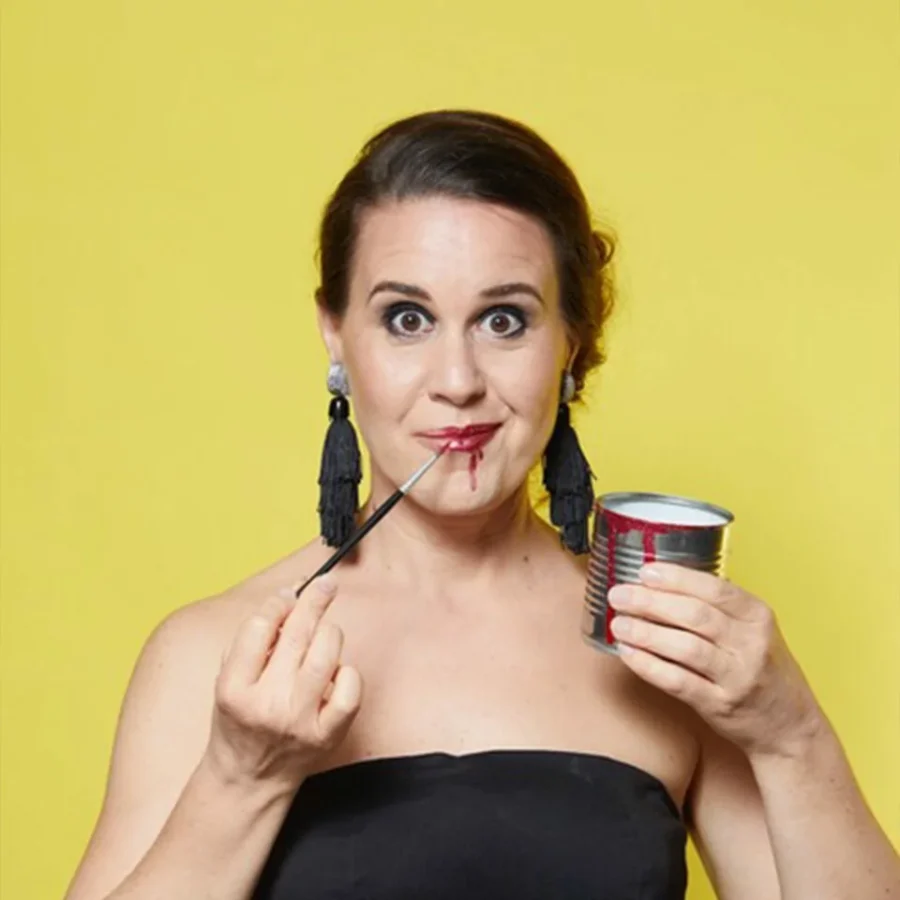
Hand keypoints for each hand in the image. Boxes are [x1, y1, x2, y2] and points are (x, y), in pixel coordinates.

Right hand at [204, 576, 362, 795]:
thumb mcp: (228, 680)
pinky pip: (350, 688)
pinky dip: (348, 671)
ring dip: (328, 634)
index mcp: (234, 689)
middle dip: (314, 600)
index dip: (277, 604)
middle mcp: (267, 704)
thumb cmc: (239, 721)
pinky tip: (335, 671)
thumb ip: (251, 642)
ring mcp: (300, 720)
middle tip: (326, 582)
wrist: (249, 781)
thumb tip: (288, 597)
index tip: (288, 594)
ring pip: (327, 654)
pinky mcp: (327, 734)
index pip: (259, 628)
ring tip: (322, 634)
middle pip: (297, 636)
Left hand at [607, 563, 824, 758]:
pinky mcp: (721, 705)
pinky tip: (629, 653)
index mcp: (757, 616)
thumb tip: (666, 580)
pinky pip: (679, 681)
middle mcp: (750, 644)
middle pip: (695, 615)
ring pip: (685, 648)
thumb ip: (719, 606)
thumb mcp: (755, 630)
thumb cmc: (764, 670)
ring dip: (646, 633)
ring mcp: (737, 676)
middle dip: (651, 602)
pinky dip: (650, 666)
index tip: (646, 572)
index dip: (676, 578)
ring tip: (619, 623)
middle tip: (619, 595)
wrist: (790, 725)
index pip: (714, 589)